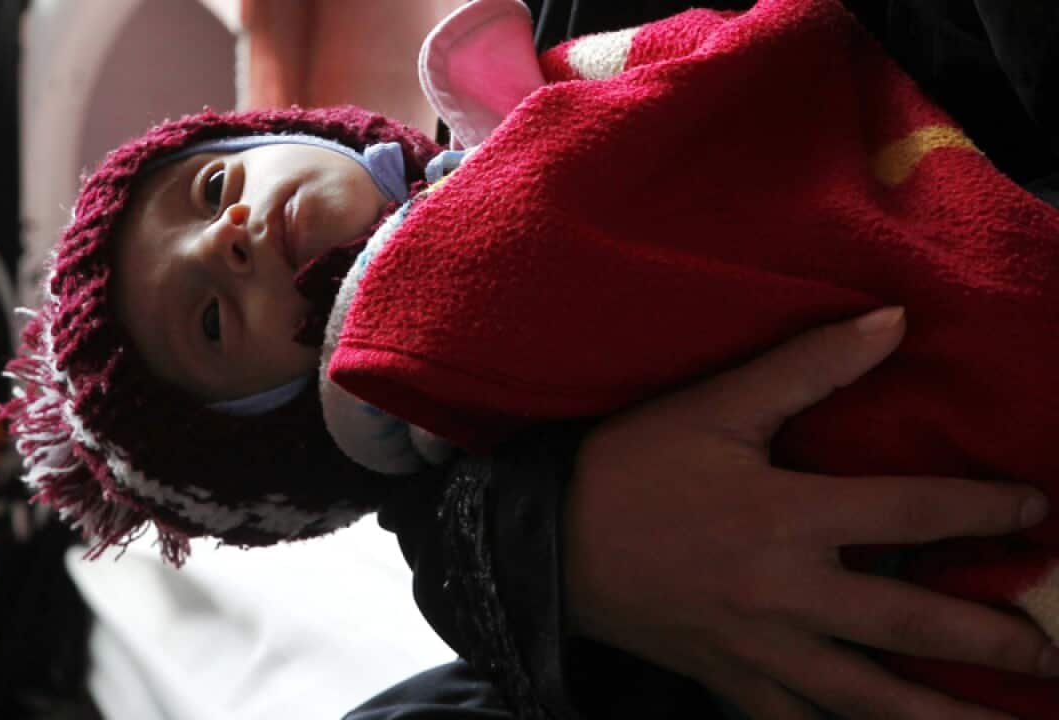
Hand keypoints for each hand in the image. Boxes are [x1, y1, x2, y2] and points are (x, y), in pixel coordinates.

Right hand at [564, 307, 1055, 719]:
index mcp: (785, 517)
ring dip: (939, 718)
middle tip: (1050, 655)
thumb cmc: (629, 466)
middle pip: (910, 625)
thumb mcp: (714, 406)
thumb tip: (894, 322)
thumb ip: (808, 366)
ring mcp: (758, 648)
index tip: (1035, 508)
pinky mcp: (728, 679)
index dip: (984, 511)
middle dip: (990, 640)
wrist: (548, 541)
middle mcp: (784, 593)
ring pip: (866, 699)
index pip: (911, 513)